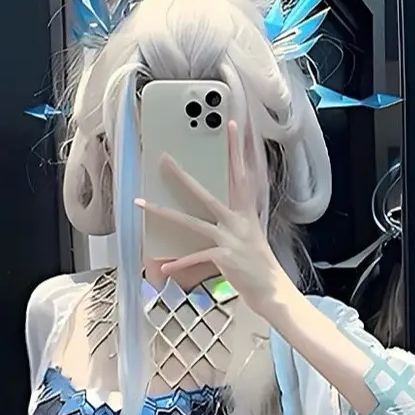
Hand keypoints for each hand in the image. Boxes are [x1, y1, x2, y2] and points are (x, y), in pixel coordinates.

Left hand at [137, 121, 291, 320]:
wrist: (272, 290)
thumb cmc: (258, 262)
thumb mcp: (250, 233)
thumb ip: (235, 218)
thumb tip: (218, 208)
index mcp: (245, 211)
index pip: (240, 173)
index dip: (236, 148)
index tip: (231, 124)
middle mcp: (238, 221)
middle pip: (206, 192)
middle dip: (182, 175)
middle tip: (164, 158)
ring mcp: (230, 238)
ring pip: (191, 221)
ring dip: (163, 213)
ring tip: (142, 203)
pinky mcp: (224, 256)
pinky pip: (195, 256)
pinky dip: (179, 263)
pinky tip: (164, 267)